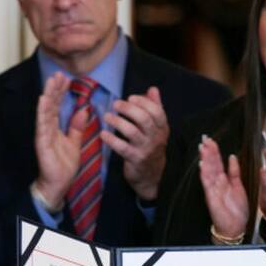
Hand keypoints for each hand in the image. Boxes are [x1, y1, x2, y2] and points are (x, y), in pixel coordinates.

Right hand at [33, 72, 89, 209]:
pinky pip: (42, 124)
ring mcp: (43, 134)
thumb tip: (83, 111)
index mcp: (55, 127)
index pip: (58, 106)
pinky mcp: (42, 141)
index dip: (61, 92)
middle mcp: (48, 128)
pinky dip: (42, 111)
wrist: (58, 184)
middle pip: (51, 104)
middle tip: (59, 73)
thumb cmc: (63, 165)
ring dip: (48, 95)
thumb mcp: (75, 143)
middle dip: (54, 88)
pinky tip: (43, 99)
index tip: (66, 78)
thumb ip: (77, 127)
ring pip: (45, 110)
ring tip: (51, 80)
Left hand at [104, 86, 168, 201]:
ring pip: (132, 131)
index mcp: (162, 128)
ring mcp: (146, 149)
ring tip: (107, 116)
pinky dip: (111, 140)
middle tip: (115, 104)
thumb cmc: (151, 147)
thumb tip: (153, 89)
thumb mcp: (156, 128)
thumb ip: (154, 107)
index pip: (156, 111)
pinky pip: (122, 148)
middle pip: (144, 119)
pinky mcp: (135, 159)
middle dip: (128, 109)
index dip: (143, 102)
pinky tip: (103, 134)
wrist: (152, 176)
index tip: (130, 97)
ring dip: (117, 121)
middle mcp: (156, 138)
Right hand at [198, 135, 248, 240]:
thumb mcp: (239, 186)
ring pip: (208, 171)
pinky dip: (204, 174)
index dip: (215, 151)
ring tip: (203, 147)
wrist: (236, 227)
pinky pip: (207, 184)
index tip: (211, 140)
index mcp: (224, 180)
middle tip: (205, 138)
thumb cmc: (236, 210)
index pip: (218, 162)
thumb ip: (235, 172)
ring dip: (205, 159)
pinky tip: (202, 164)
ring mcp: (213, 189)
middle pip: (211, 164)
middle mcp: (216, 183)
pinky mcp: (211, 197)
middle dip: (208, 151)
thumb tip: (232, 156)